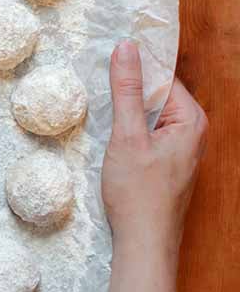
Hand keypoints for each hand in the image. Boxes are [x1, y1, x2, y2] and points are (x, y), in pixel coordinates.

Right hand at [101, 40, 207, 251]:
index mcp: (190, 120)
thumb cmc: (138, 193)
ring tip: (102, 110)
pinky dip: (129, 131)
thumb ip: (127, 91)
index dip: (135, 68)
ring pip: (150, 116)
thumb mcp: (127, 135)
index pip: (163, 77)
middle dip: (130, 91)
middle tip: (99, 84)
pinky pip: (148, 134)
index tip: (108, 57)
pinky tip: (112, 138)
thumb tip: (126, 49)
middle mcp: (191, 132)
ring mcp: (180, 150)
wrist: (143, 243)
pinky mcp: (166, 164)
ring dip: (127, 112)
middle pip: (157, 96)